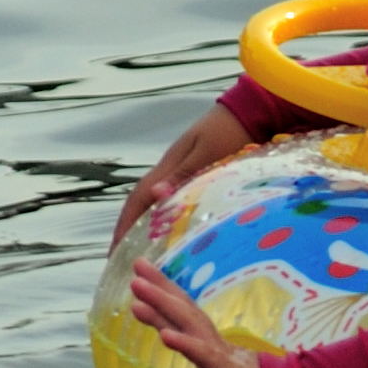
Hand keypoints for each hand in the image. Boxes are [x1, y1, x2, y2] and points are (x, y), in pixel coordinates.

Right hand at [113, 103, 250, 246]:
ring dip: (145, 226)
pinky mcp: (197, 172)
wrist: (252, 109)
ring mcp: (182, 170)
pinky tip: (172, 234)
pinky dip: (166, 218)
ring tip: (142, 253)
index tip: (115, 250)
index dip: (124, 225)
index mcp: (170, 165)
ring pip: (157, 202)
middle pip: (141, 203)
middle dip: (128, 230)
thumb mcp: (209, 152)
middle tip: (122, 259)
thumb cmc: (232, 130)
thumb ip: (185, 173)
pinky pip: (175, 200)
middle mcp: (171, 169)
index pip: (138, 199)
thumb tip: (155, 195)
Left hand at [128, 262, 265, 367]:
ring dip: (162, 304)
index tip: (140, 290)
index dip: (162, 307)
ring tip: (138, 286)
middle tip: (137, 264)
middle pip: (184, 312)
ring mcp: (224, 358)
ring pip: (189, 324)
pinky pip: (205, 355)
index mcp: (216, 356)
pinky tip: (164, 335)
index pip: (185, 325)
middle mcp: (217, 349)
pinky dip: (185, 344)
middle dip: (160, 289)